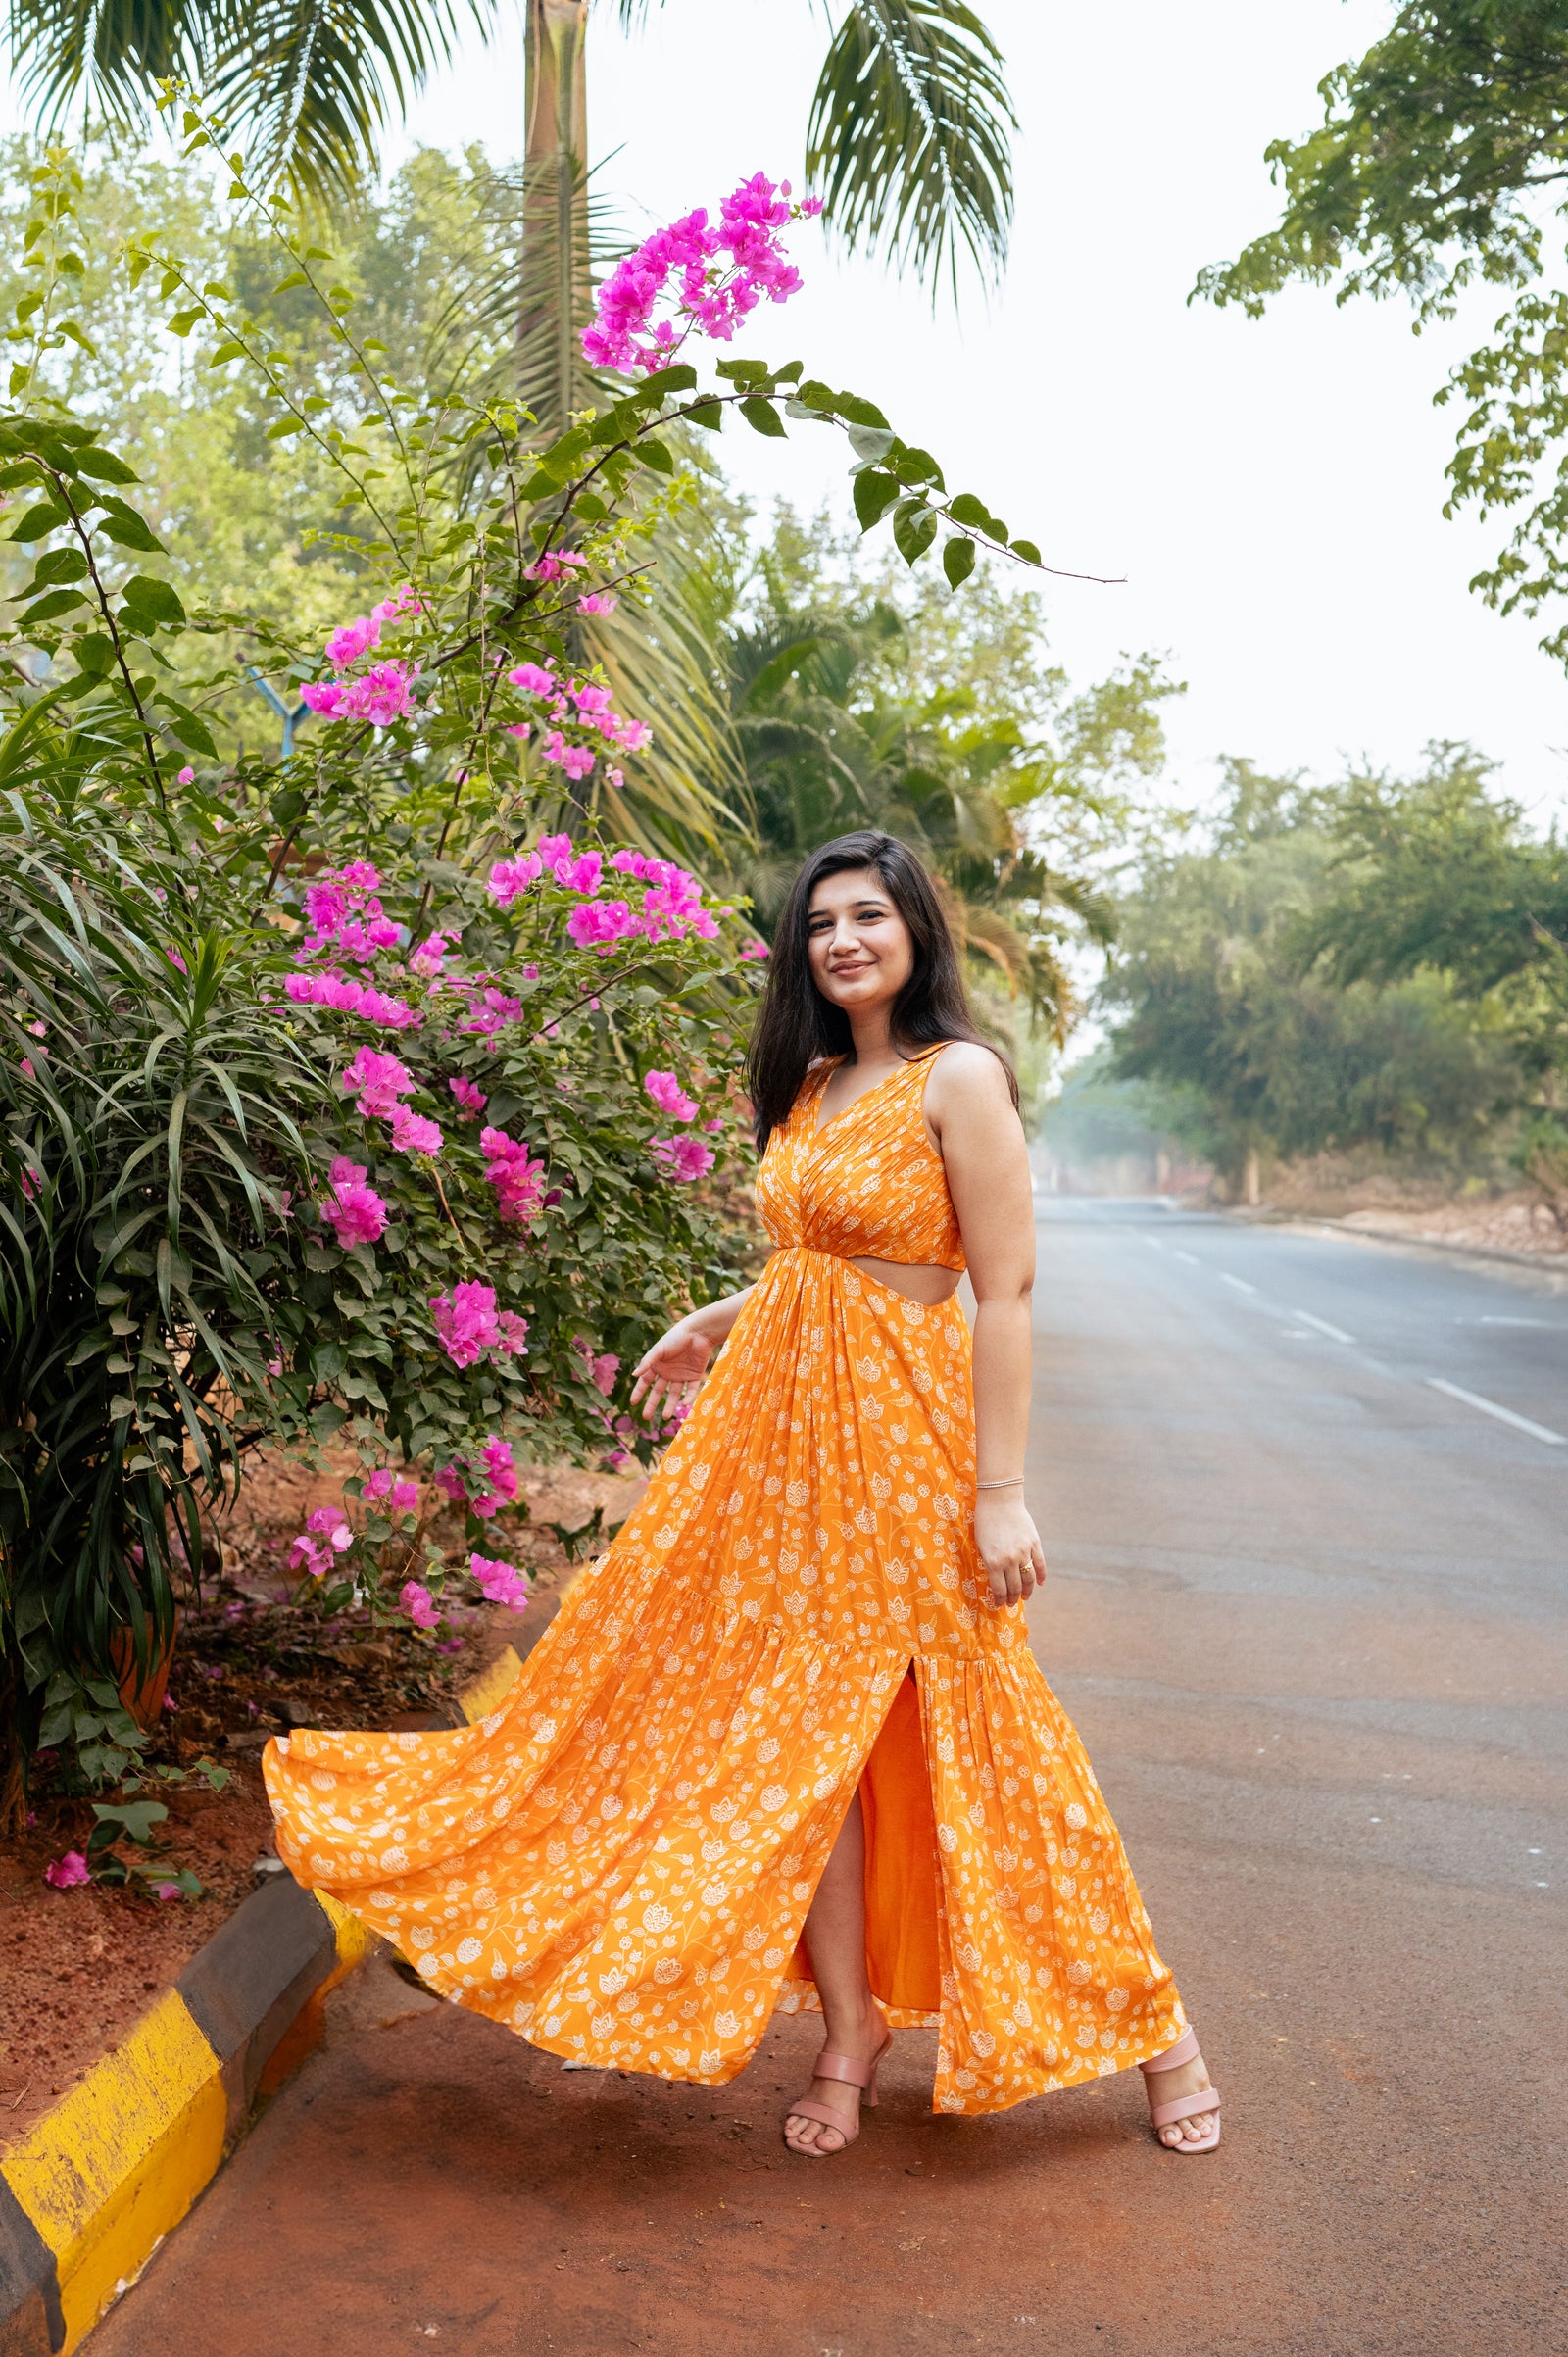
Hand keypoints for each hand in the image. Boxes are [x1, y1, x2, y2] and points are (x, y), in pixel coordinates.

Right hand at [630, 1318, 713, 1424]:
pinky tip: (685, 1404)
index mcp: (657, 1365)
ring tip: (667, 1416)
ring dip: (670, 1405)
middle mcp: (668, 1372)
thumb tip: (634, 1375)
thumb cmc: (676, 1337)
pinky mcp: (695, 1375)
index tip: (633, 1403)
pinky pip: (691, 1389)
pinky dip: (689, 1397)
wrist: (698, 1332)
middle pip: (658, 1391)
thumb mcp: (659, 1349)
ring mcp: (681, 1375)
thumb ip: (647, 1362)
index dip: (639, 1392)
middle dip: (652, 1404)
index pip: (645, 1382)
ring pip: (674, 1394)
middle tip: (646, 1417)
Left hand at [973, 1491, 1046, 1608]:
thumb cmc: (984, 1521)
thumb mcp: (980, 1545)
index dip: (999, 1600)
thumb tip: (995, 1579)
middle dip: (1012, 1599)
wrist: (999, 1500)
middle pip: (1015, 1587)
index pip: (999, 1589)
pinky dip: (1041, 1576)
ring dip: (1027, 1591)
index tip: (998, 1605)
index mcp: (993, 1561)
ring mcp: (1024, 1552)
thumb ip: (989, 1562)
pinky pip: (1040, 1564)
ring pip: (1029, 1579)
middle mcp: (1010, 1560)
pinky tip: (1039, 1583)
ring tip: (1024, 1598)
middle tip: (1011, 1604)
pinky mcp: (1034, 1543)